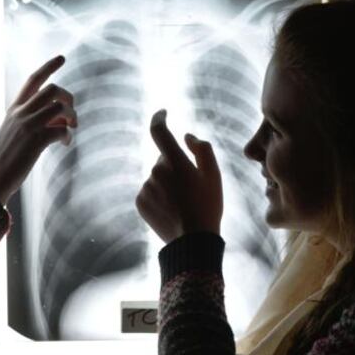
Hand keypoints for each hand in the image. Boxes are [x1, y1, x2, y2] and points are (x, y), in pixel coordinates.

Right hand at [0, 56, 75, 204]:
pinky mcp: (35, 141)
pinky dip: (67, 136)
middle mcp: (19, 113)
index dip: (48, 66)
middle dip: (68, 98)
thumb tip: (60, 123)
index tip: (61, 58)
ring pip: (59, 105)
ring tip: (71, 129)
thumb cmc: (2, 163)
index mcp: (13, 110)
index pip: (32, 80)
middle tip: (71, 116)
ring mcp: (27, 126)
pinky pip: (62, 129)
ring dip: (71, 116)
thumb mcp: (13, 136)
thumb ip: (33, 124)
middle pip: (52, 89)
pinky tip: (65, 144)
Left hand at [135, 109, 222, 243]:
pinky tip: (172, 210)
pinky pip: (150, 192)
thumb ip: (202, 149)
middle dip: (175, 166)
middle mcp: (156, 172)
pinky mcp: (140, 202)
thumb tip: (186, 137)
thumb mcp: (214, 174)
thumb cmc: (207, 205)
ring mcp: (146, 187)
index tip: (162, 113)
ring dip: (168, 183)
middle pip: (164, 159)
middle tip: (191, 187)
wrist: (192, 241)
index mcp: (174, 161)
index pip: (159, 131)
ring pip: (157, 177)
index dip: (159, 118)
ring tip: (183, 203)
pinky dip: (160, 197)